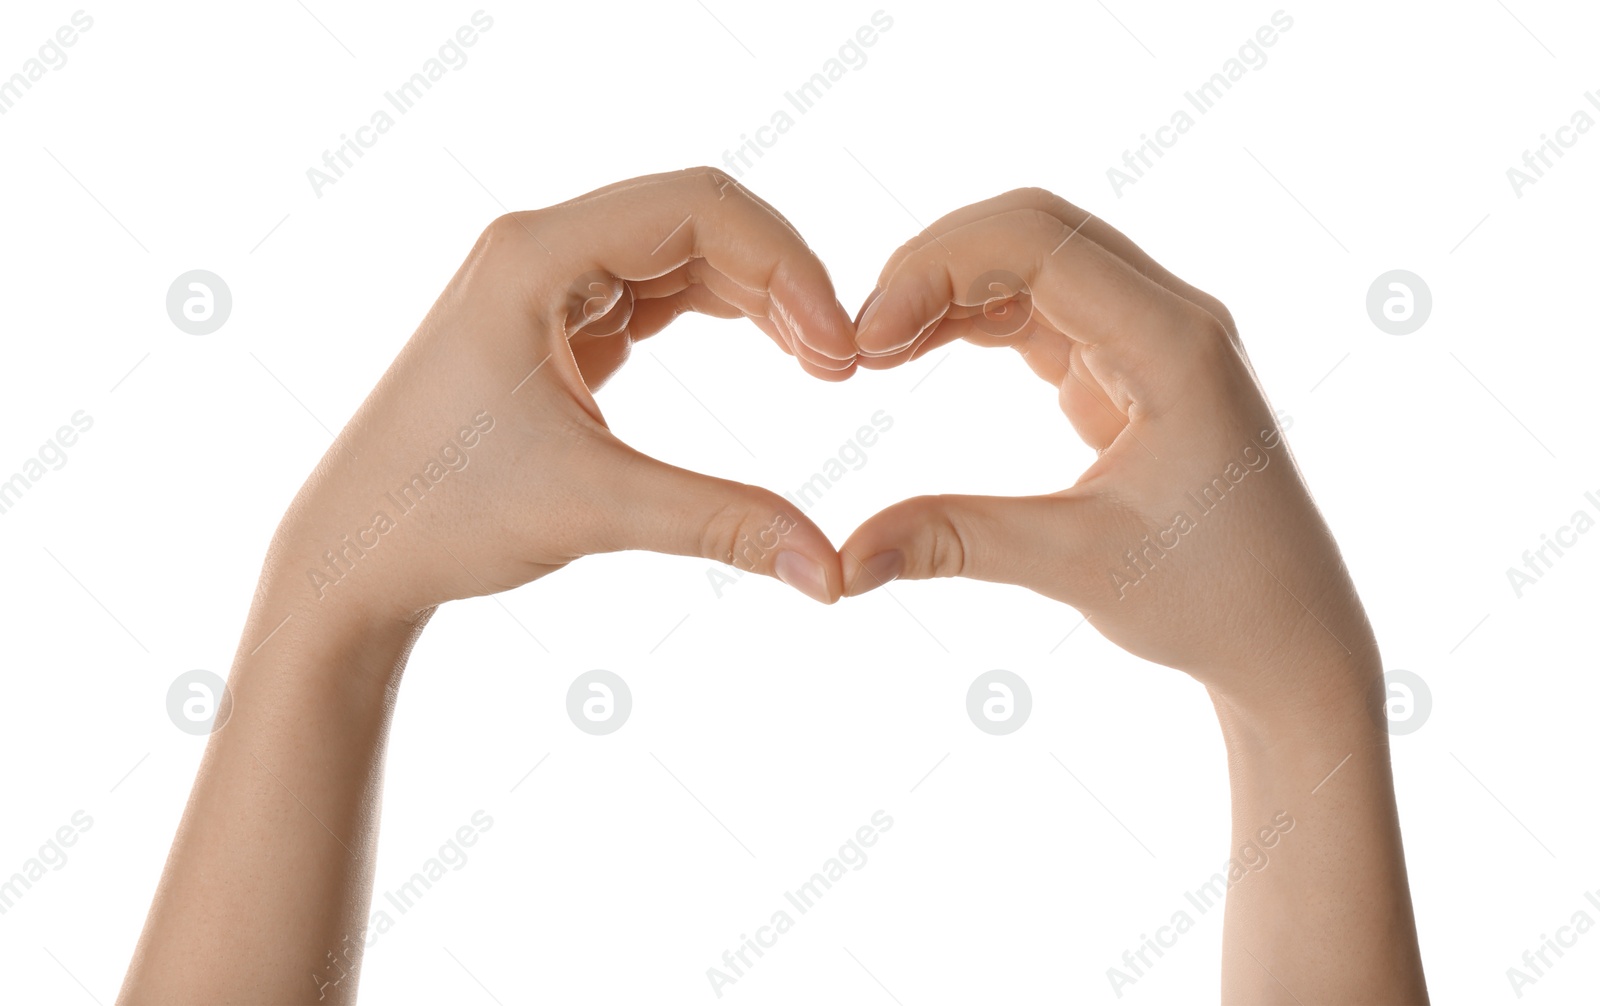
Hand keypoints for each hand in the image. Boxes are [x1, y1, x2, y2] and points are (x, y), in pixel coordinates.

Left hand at [273, 167, 858, 618]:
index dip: (787, 267)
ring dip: (756, 297)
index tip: (838, 351)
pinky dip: (718, 315)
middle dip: (781, 279)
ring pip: (680, 254)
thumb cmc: (441, 516)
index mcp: (534, 256)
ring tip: (817, 363)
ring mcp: (542, 283)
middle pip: (696, 218)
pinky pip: (654, 292)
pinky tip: (768, 351)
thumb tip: (831, 570)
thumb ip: (721, 523)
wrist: (354, 554)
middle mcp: (537, 249)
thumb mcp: (594, 508)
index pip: (697, 208)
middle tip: (841, 363)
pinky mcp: (551, 325)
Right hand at [843, 188, 1376, 712]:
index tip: (865, 342)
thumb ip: (956, 544)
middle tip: (857, 340)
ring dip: (950, 288)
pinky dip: (974, 318)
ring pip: (1034, 258)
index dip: (937, 270)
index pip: (1040, 243)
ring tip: (873, 349)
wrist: (1290, 636)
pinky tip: (916, 350)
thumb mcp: (1076, 566)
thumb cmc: (1213, 601)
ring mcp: (1154, 334)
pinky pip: (1041, 306)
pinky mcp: (1132, 363)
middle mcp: (1172, 317)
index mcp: (1175, 345)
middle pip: (1034, 226)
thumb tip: (844, 560)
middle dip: (935, 264)